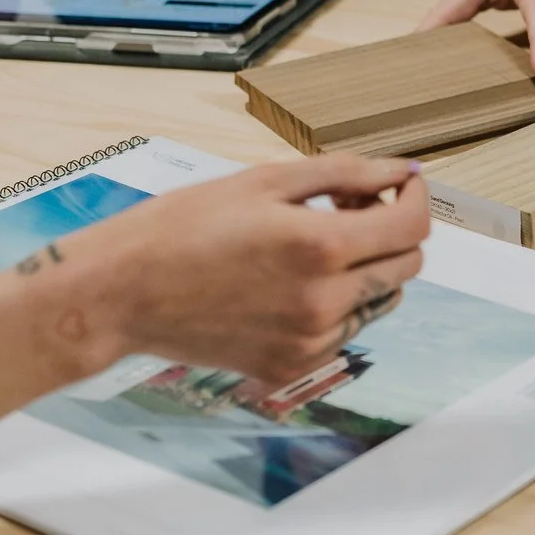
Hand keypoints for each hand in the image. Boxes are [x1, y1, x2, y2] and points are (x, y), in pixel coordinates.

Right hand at [63, 155, 431, 385]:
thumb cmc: (183, 227)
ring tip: (313, 243)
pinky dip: (338, 302)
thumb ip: (345, 173)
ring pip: (381, 300)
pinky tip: (291, 280)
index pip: (412, 225)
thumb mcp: (265, 181)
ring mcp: (310, 340)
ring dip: (367, 268)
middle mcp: (325, 302)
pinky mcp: (291, 365)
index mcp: (321, 248)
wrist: (120, 294)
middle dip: (391, 229)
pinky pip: (346, 331)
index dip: (414, 196)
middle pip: (407, 265)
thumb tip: (402, 169)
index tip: (399, 182)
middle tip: (344, 206)